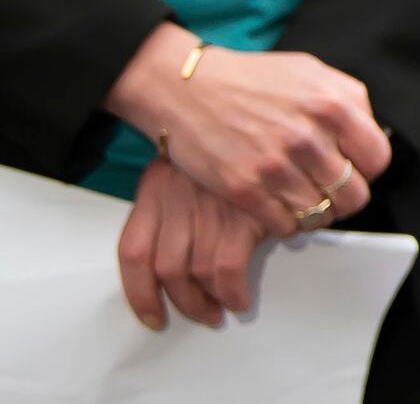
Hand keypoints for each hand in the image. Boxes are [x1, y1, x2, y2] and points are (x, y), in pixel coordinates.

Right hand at [103, 26, 386, 242]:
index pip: (377, 159)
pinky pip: (284, 225)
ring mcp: (275, 166)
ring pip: (320, 214)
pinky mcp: (244, 189)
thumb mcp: (312, 72)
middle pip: (353, 194)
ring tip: (302, 199)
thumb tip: (370, 132)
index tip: (354, 169)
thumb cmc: (251, 79)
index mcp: (333, 105)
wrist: (187, 88)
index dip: (367, 169)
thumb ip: (348, 99)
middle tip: (329, 191)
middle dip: (345, 197)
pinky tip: (278, 207)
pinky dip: (286, 223)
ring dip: (315, 212)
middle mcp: (308, 137)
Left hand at [115, 162, 265, 330]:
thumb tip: (171, 261)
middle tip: (198, 314)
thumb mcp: (186, 165)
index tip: (152, 316)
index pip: (133, 252)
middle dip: (181, 302)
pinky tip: (239, 299)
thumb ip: (172, 204)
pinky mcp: (244, 213)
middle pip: (165, 268)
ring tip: (220, 310)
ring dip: (206, 303)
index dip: (138, 294)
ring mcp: (210, 206)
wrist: (272, 117)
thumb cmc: (229, 147)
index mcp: (155, 187)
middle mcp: (177, 198)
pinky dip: (230, 292)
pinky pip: (227, 268)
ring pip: (195, 273)